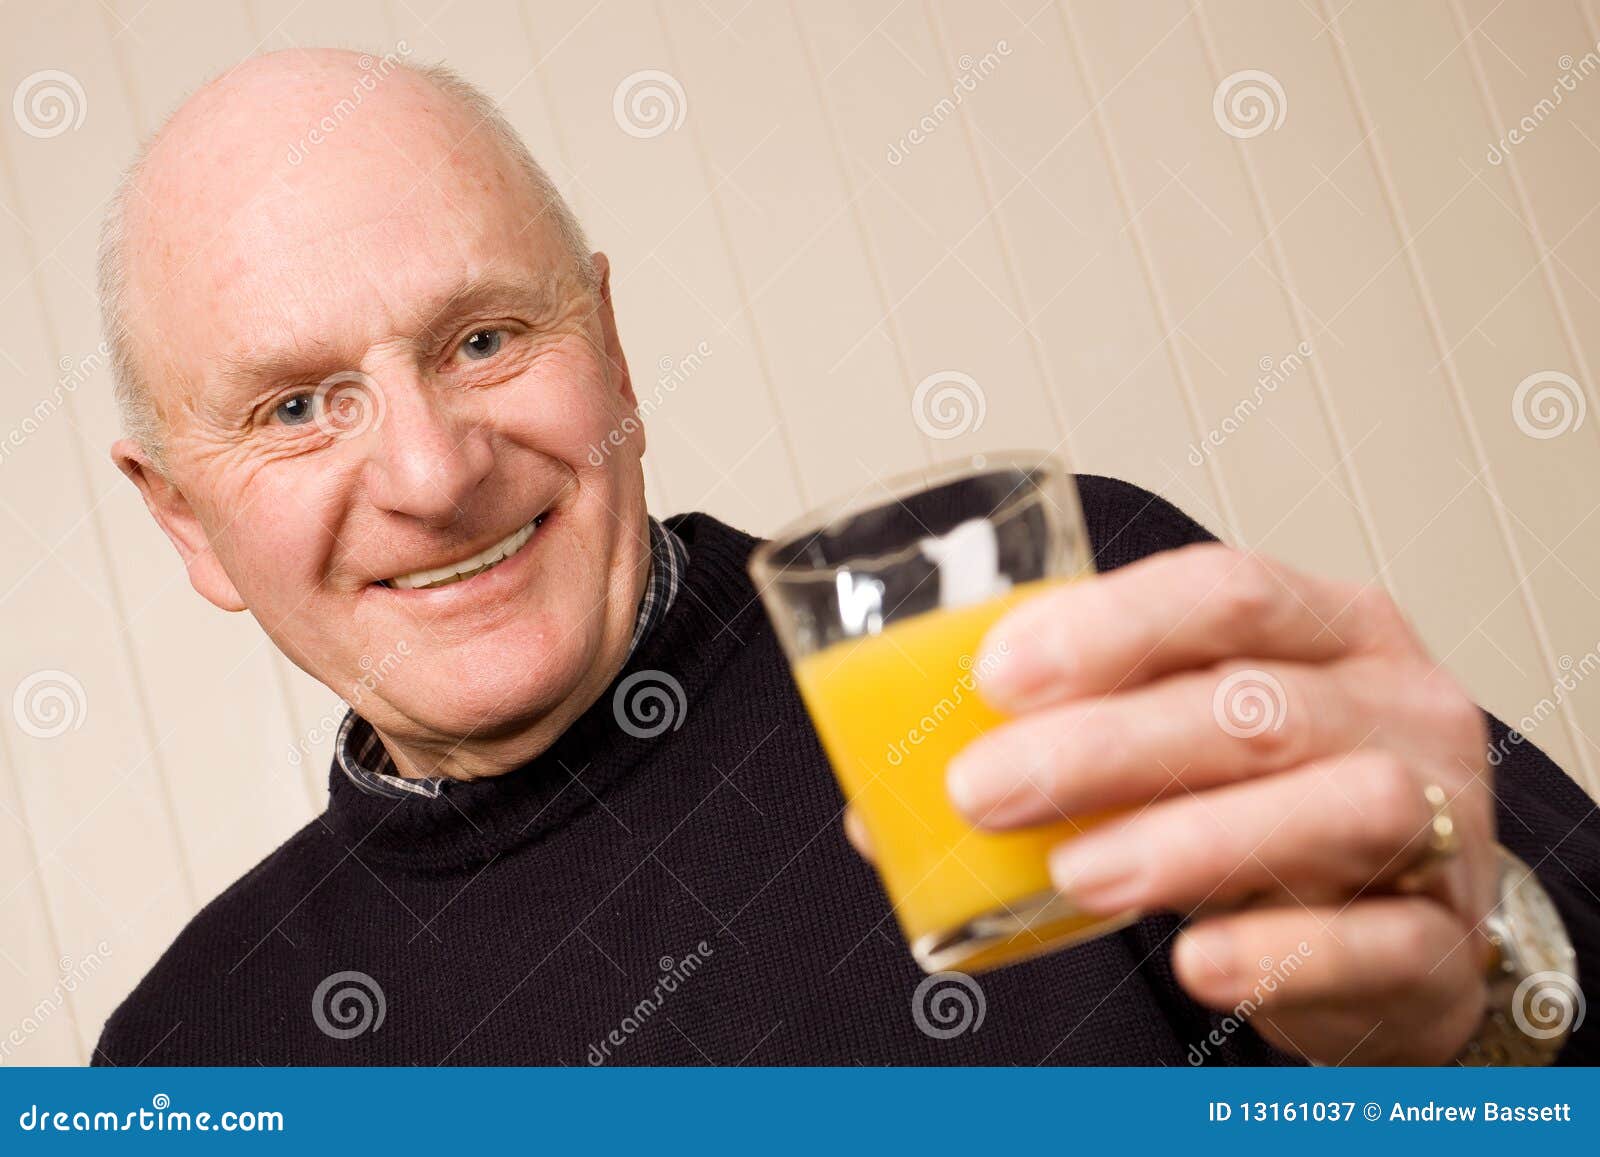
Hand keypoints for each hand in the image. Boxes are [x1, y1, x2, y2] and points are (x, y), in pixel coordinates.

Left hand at [848, 543, 1498, 1063]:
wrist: (1403, 930)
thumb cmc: (1274, 806)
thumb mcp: (1184, 744)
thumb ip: (1067, 743)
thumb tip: (881, 806)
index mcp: (1328, 628)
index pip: (1228, 592)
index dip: (1110, 626)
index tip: (995, 675)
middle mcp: (1397, 707)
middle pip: (1259, 704)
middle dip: (1107, 744)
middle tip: (985, 787)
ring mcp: (1439, 824)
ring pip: (1336, 806)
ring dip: (1187, 839)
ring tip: (1075, 876)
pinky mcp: (1441, 943)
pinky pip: (1376, 943)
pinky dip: (1280, 953)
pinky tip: (1194, 962)